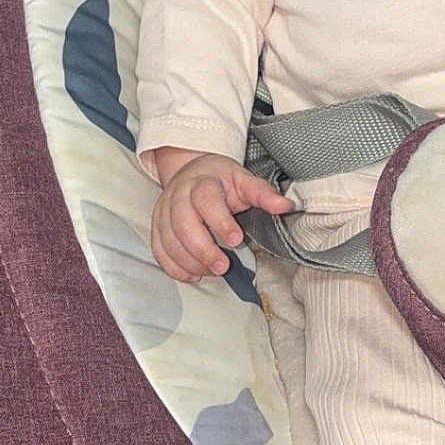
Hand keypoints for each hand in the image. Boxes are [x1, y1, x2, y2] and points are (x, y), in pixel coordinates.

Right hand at [150, 153, 290, 281]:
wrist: (192, 171)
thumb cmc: (220, 179)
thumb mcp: (244, 180)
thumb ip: (264, 194)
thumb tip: (286, 206)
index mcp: (202, 182)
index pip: (206, 200)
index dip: (220, 222)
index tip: (236, 239)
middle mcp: (178, 196)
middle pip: (183, 224)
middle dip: (203, 250)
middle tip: (223, 267)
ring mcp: (164, 212)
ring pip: (169, 240)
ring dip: (190, 261)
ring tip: (212, 271)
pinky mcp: (157, 226)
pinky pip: (159, 250)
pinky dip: (173, 266)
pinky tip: (192, 273)